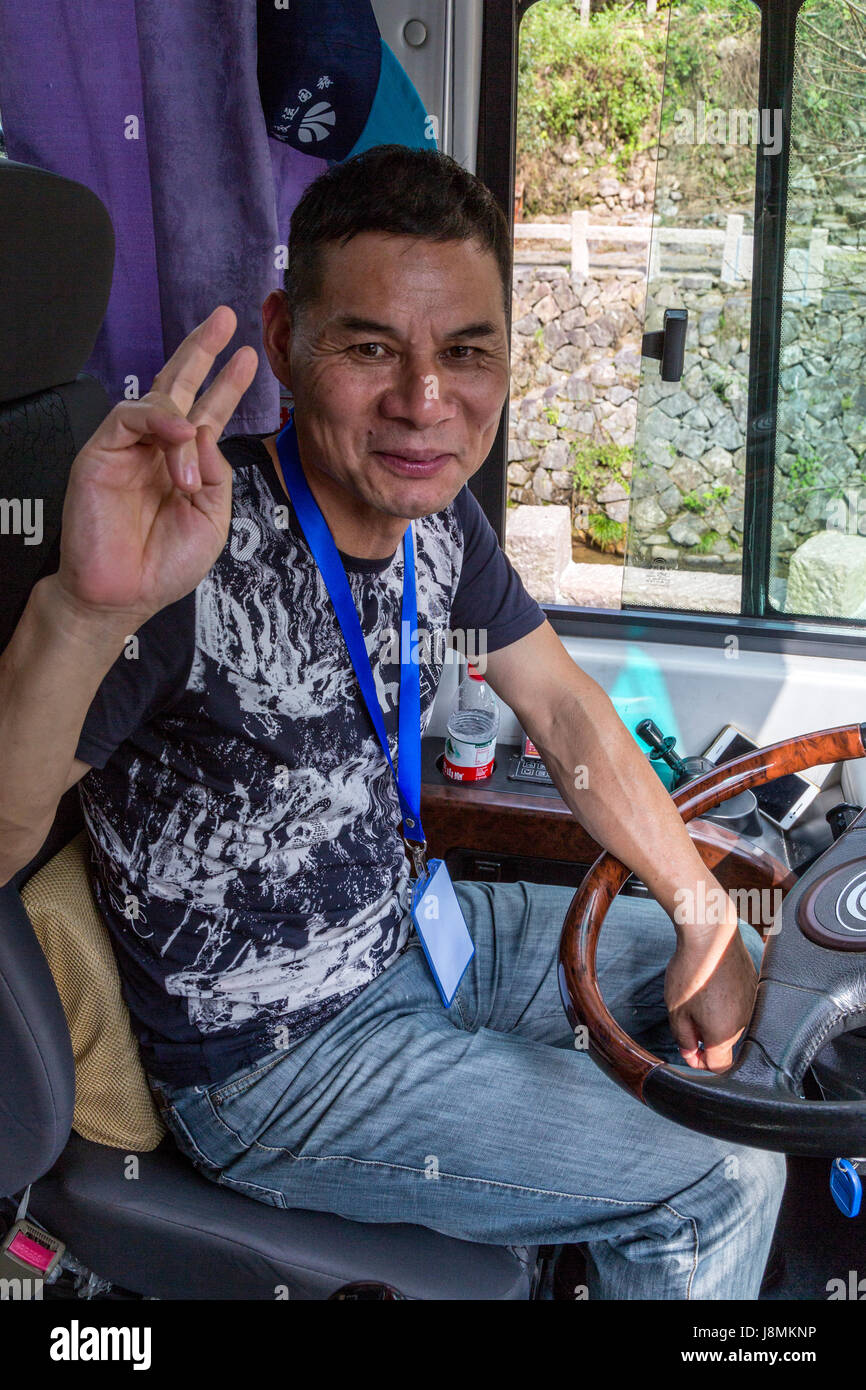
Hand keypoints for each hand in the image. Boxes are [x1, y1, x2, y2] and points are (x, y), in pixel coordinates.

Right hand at [55, 306, 257, 630]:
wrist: (123, 593)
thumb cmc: (164, 563)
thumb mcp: (212, 518)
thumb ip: (216, 473)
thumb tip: (203, 436)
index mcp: (186, 462)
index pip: (208, 411)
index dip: (227, 382)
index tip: (248, 355)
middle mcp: (158, 448)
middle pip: (180, 384)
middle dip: (202, 350)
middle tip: (224, 318)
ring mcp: (129, 447)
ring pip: (161, 401)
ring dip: (186, 429)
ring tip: (186, 475)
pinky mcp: (102, 451)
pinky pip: (131, 415)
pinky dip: (158, 419)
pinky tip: (176, 435)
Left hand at [665, 917, 758, 1071]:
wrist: (712, 936)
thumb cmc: (692, 972)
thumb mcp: (676, 1011)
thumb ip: (684, 1038)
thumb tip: (691, 1052)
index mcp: (724, 1036)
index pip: (718, 1067)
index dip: (701, 1063)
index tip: (690, 1050)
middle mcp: (743, 1024)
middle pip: (724, 1044)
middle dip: (706, 1037)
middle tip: (687, 1016)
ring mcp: (751, 1004)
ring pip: (732, 1023)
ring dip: (716, 1017)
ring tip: (698, 994)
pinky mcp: (753, 986)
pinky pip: (739, 1003)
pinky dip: (726, 1001)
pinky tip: (711, 983)